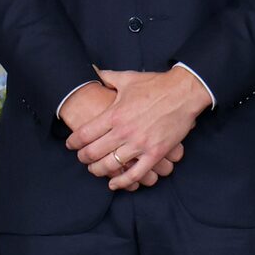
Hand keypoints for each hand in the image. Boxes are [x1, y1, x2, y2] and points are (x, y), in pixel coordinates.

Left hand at [68, 68, 209, 187]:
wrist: (183, 92)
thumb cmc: (155, 85)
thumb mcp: (127, 78)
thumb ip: (108, 77)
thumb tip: (95, 71)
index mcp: (114, 114)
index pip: (85, 134)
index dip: (73, 142)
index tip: (70, 145)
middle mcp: (124, 131)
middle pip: (93, 153)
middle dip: (83, 158)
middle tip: (81, 158)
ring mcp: (140, 144)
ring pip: (111, 165)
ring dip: (99, 170)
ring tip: (95, 170)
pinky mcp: (155, 153)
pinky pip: (135, 174)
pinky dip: (122, 182)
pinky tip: (114, 183)